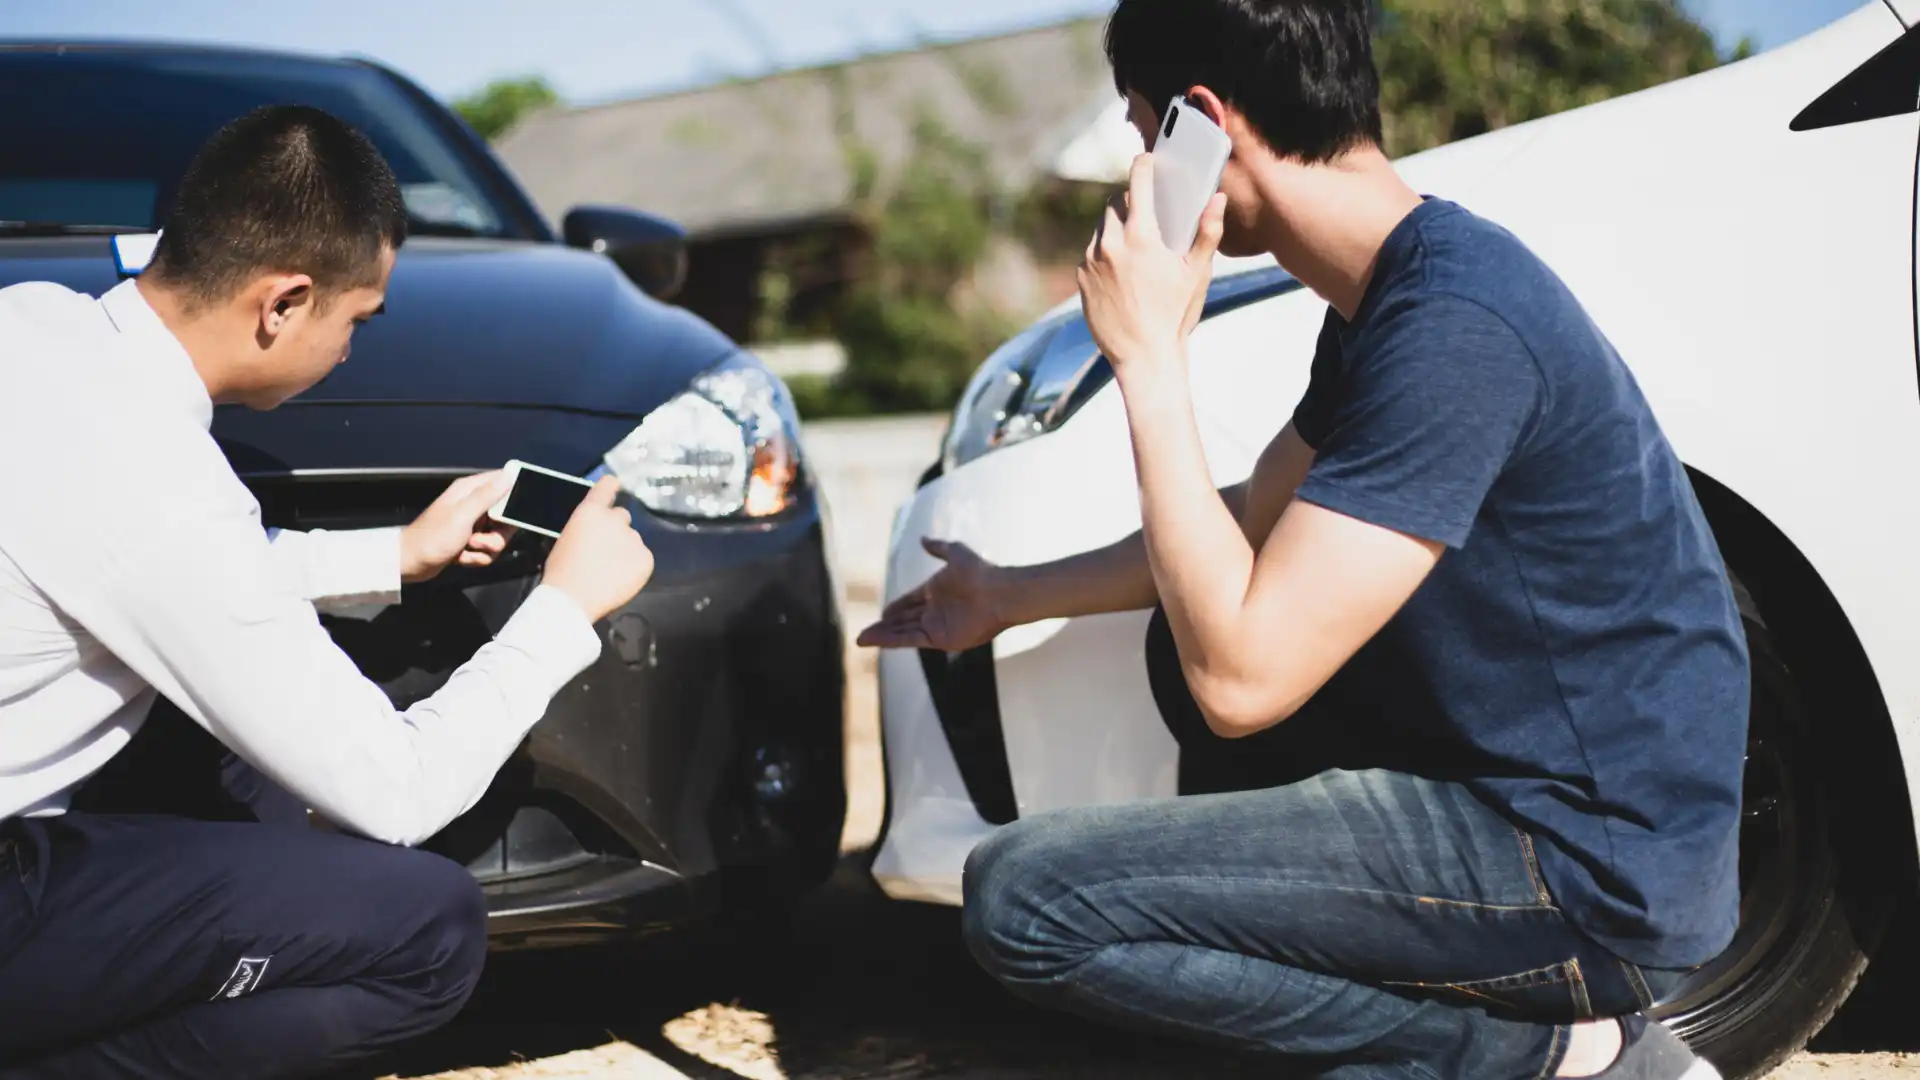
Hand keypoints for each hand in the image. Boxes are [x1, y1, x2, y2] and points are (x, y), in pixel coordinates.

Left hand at [400, 471, 515, 583]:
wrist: (410, 563)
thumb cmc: (433, 538)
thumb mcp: (462, 515)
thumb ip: (487, 495)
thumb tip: (509, 475)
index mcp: (470, 490)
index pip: (503, 481)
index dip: (514, 495)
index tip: (513, 513)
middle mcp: (473, 504)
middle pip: (506, 515)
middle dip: (498, 533)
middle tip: (481, 538)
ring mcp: (472, 524)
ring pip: (498, 536)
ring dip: (485, 548)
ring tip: (467, 548)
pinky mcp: (469, 540)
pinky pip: (488, 549)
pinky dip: (476, 557)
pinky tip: (461, 556)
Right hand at [541, 476, 654, 622]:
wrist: (572, 599)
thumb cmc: (562, 571)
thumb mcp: (568, 537)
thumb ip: (587, 526)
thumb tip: (596, 530)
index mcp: (591, 511)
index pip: (608, 486)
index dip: (612, 486)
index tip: (616, 484)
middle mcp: (615, 519)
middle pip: (622, 516)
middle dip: (616, 529)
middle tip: (605, 550)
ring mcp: (633, 538)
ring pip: (632, 539)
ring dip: (625, 549)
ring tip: (609, 571)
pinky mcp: (646, 558)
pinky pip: (643, 558)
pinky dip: (635, 567)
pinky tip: (619, 579)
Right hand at [856, 538, 1010, 651]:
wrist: (998, 593)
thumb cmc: (979, 572)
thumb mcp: (955, 553)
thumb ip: (938, 548)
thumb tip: (922, 540)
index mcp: (936, 591)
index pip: (909, 601)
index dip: (895, 607)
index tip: (881, 612)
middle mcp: (935, 610)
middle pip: (903, 620)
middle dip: (884, 626)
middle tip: (864, 632)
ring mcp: (937, 626)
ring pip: (902, 632)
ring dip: (882, 636)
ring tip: (860, 639)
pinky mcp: (939, 639)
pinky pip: (909, 640)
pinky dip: (891, 641)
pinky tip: (874, 641)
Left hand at [1077, 154, 1226, 381]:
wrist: (1143, 356)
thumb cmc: (1174, 315)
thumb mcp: (1197, 273)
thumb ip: (1208, 232)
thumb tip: (1217, 199)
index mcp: (1141, 237)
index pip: (1138, 184)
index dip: (1143, 167)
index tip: (1146, 160)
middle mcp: (1110, 244)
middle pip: (1116, 205)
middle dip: (1131, 205)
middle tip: (1147, 217)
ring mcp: (1091, 262)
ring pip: (1101, 230)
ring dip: (1116, 231)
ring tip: (1135, 250)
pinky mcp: (1081, 280)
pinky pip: (1091, 255)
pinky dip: (1104, 255)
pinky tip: (1121, 273)